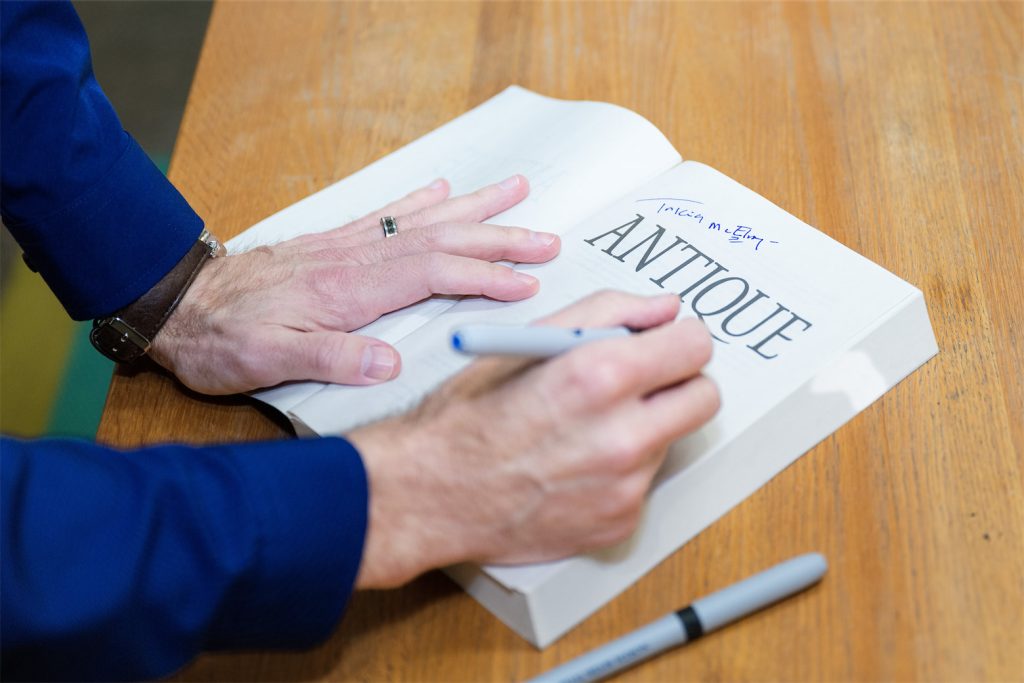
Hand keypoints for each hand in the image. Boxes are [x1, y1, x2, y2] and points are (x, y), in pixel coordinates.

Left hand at [151, 175, 559, 393]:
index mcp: (348, 290)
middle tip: (546, 235)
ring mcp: (345, 248)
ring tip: (514, 189)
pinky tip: (441, 190)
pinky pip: (386, 216)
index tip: (527, 281)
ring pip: (421, 220)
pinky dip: (420, 202)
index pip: (432, 274)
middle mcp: (353, 260)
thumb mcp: (267, 362)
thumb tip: (388, 361)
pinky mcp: (333, 246)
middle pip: (441, 240)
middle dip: (498, 237)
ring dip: (473, 207)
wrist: (176, 305)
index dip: (484, 276)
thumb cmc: (220, 339)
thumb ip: (330, 358)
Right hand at [349, 291, 719, 587]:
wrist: (432, 494)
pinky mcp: (619, 523)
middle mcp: (621, 436)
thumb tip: (662, 309)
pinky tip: (576, 465)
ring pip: (671, 440)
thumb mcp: (529, 340)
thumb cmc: (468, 418)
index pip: (695, 347)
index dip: (680, 340)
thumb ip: (606, 312)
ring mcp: (624, 487)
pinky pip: (644, 483)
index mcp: (599, 377)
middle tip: (641, 383)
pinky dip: (621, 471)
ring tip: (585, 429)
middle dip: (679, 383)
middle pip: (704, 398)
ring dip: (644, 428)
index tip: (667, 344)